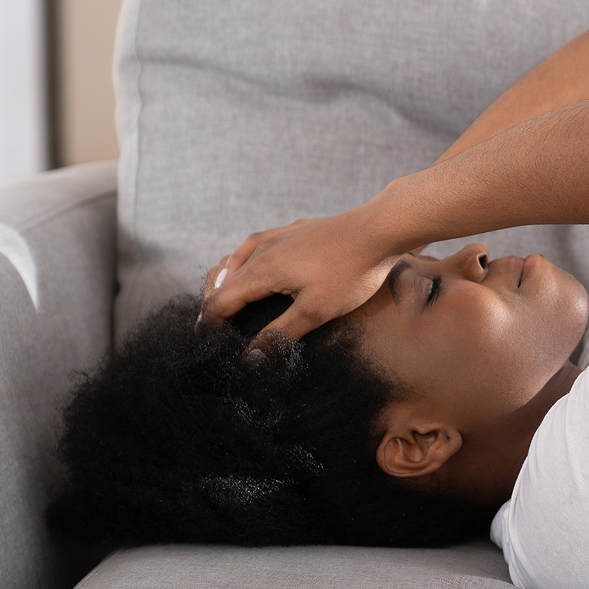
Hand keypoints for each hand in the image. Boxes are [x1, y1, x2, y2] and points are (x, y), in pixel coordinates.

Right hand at [199, 199, 402, 345]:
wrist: (379, 229)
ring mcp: (276, 236)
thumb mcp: (315, 311)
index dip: (211, 326)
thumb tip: (249, 359)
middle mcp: (260, 249)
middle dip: (214, 306)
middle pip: (221, 281)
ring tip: (225, 304)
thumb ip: (280, 335)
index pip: (219, 302)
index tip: (209, 346)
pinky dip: (244, 264)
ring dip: (226, 284)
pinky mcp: (292, 230)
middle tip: (213, 330)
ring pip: (236, 261)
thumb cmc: (351, 272)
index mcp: (260, 270)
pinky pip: (255, 248)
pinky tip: (254, 269)